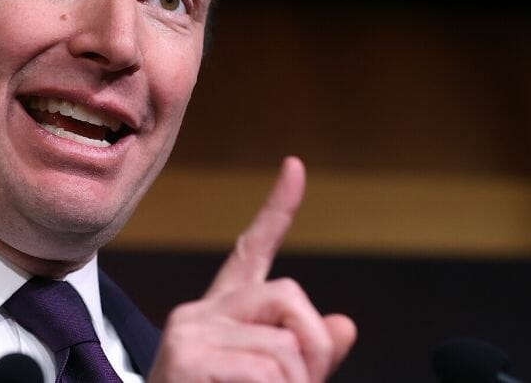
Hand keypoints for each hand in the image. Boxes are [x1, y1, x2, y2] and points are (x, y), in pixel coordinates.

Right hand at [148, 157, 356, 381]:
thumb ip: (306, 358)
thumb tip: (345, 325)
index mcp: (223, 315)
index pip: (251, 251)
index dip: (278, 209)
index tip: (296, 168)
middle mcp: (202, 312)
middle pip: (288, 296)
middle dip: (312, 348)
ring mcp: (191, 329)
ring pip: (284, 347)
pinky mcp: (186, 354)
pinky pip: (264, 371)